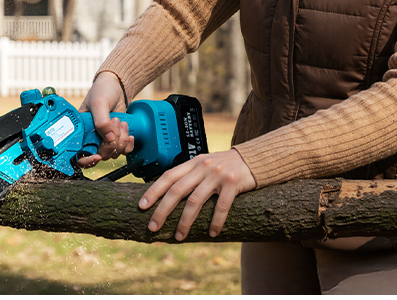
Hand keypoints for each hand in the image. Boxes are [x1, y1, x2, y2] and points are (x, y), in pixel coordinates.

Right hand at [76, 72, 133, 167]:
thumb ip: (102, 121)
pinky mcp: (116, 137)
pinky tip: (129, 134)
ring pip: (113, 153)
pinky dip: (128, 144)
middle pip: (101, 154)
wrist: (117, 86)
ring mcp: (104, 138)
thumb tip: (109, 139)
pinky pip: (123, 150)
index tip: (97, 156)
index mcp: (81, 130)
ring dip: (121, 140)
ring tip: (121, 123)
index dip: (87, 159)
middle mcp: (91, 137)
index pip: (79, 153)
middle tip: (115, 124)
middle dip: (111, 143)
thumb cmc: (102, 91)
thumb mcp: (99, 103)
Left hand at [139, 149, 256, 239]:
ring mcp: (218, 175)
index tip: (142, 206)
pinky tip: (212, 233)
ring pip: (195, 201)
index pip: (168, 176)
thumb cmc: (226, 166)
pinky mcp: (233, 183)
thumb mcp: (205, 165)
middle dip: (162, 210)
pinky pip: (221, 206)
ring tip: (179, 236)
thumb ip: (190, 175)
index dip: (153, 191)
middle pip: (177, 190)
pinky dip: (215, 221)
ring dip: (185, 221)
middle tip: (153, 227)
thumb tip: (168, 194)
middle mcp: (203, 167)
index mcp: (193, 163)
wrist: (254, 159)